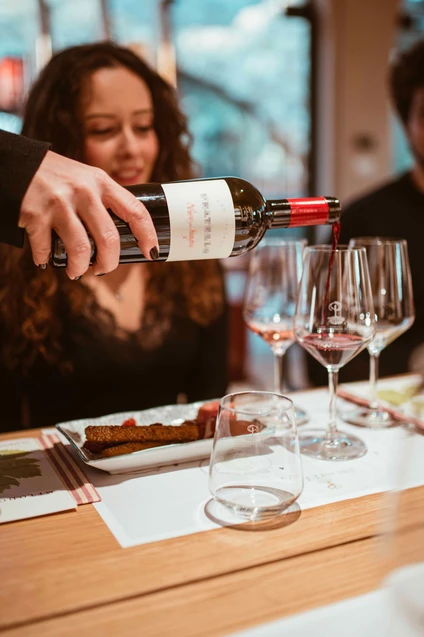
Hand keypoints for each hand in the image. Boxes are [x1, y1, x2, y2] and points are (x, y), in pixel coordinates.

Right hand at [19, 151, 158, 278]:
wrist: (16, 164)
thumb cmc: (55, 176)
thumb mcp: (85, 178)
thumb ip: (103, 199)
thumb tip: (122, 234)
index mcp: (101, 182)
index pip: (135, 211)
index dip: (148, 235)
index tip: (151, 252)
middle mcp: (83, 191)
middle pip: (109, 239)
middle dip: (109, 263)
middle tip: (102, 269)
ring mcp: (59, 203)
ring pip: (82, 250)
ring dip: (80, 268)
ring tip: (76, 271)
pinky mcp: (36, 214)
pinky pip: (47, 249)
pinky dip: (46, 259)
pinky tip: (46, 258)